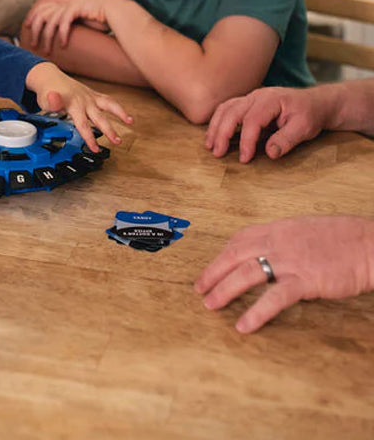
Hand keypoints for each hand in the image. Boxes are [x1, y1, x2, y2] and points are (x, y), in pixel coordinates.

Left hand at [24, 0, 111, 54]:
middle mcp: (66, 3)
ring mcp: (72, 4)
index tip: (26, 26)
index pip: (43, 8)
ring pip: (52, 21)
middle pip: (42, 14)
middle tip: (33, 44)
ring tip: (47, 50)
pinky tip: (63, 45)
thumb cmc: (102, 19)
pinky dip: (63, 34)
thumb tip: (62, 41)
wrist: (118, 10)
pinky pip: (65, 21)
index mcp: (65, 5)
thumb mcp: (83, 24)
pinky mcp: (78, 8)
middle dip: (35, 30)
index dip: (33, 15)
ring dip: (48, 37)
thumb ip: (72, 27)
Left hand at [25, 61, 131, 150]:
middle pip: (100, 117)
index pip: (83, 125)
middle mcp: (84, 100)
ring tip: (130, 121)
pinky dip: (117, 107)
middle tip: (117, 141)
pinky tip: (125, 115)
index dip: (90, 138)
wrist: (49, 78)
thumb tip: (54, 98)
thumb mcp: (44, 100)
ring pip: (109, 104)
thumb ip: (51, 102)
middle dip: (109, 130)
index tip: (95, 149)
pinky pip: (108, 100)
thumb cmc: (47, 92)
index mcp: (73, 105)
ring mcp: (90, 96)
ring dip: (120, 113)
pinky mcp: (93, 94)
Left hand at [195, 215, 373, 332]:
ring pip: (246, 274)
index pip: (239, 238)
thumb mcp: (304, 229)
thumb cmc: (342, 237)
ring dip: (224, 290)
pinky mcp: (305, 281)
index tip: (212, 265)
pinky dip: (256, 312)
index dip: (222, 253)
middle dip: (212, 271)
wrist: (369, 242)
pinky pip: (274, 298)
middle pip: (234, 255)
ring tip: (210, 305)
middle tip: (198, 288)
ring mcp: (289, 261)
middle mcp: (277, 242)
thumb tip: (269, 250)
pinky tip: (243, 325)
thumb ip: (283, 239)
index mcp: (277, 229)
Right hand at [205, 87, 327, 161]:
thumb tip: (269, 153)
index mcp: (271, 100)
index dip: (246, 141)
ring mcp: (249, 98)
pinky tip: (215, 134)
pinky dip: (218, 121)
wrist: (314, 103)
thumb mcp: (304, 128)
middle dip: (222, 133)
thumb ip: (286, 140)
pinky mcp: (246, 103)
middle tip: (217, 153)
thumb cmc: (309, 115)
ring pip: (225, 109)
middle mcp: (256, 96)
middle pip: (232, 112)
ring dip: (215, 127)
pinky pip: (226, 109)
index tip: (244, 159)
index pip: (252, 120)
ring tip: (210, 145)